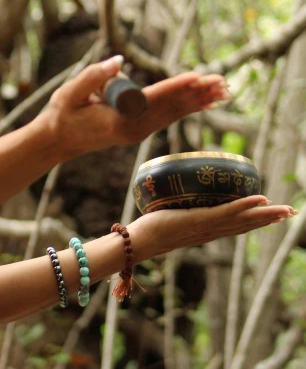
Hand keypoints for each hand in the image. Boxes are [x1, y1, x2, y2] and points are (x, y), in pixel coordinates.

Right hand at [44, 56, 228, 158]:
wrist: (56, 142)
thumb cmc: (61, 114)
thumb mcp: (69, 92)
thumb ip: (94, 76)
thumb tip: (118, 61)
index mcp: (119, 119)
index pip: (154, 99)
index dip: (177, 87)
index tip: (198, 77)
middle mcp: (134, 129)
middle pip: (172, 108)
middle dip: (197, 93)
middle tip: (222, 81)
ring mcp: (138, 133)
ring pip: (174, 115)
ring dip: (198, 102)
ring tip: (222, 91)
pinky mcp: (138, 132)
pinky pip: (168, 118)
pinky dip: (188, 110)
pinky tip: (204, 104)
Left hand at [129, 196, 296, 261]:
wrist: (142, 239)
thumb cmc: (153, 228)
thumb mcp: (174, 217)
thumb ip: (180, 209)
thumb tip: (178, 192)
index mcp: (210, 231)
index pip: (239, 225)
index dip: (258, 220)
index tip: (276, 214)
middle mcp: (214, 232)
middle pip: (248, 225)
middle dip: (270, 219)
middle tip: (292, 212)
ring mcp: (209, 227)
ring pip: (243, 220)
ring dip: (265, 214)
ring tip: (285, 209)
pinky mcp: (201, 220)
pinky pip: (227, 212)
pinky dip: (245, 206)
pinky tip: (260, 200)